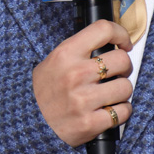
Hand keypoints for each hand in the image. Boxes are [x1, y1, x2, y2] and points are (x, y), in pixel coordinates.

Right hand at [32, 19, 133, 146]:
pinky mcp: (89, 123)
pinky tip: (109, 111)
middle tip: (117, 74)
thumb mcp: (54, 62)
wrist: (28, 124)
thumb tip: (111, 44)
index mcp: (66, 54)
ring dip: (122, 92)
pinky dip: (121, 112)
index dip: (121, 34)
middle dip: (124, 68)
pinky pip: (123, 112)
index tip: (124, 43)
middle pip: (122, 60)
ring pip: (125, 87)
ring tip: (110, 95)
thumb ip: (79, 51)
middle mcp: (75, 74)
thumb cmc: (43, 92)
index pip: (103, 30)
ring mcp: (82, 100)